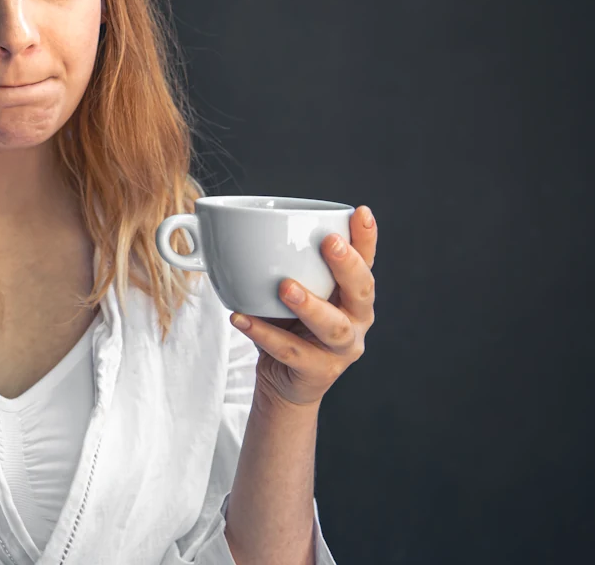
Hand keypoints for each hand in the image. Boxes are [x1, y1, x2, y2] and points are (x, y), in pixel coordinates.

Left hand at [230, 205, 376, 407]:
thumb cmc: (289, 326)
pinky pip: (291, 352)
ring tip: (284, 287)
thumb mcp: (290, 291)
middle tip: (329, 242)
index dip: (366, 238)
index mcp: (353, 294)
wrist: (283, 382)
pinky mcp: (319, 372)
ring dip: (309, 305)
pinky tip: (241, 318)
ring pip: (333, 327)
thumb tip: (229, 224)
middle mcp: (357, 320)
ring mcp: (342, 350)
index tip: (361, 212)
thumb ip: (278, 263)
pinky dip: (264, 334)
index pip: (366, 261)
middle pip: (362, 291)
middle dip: (348, 266)